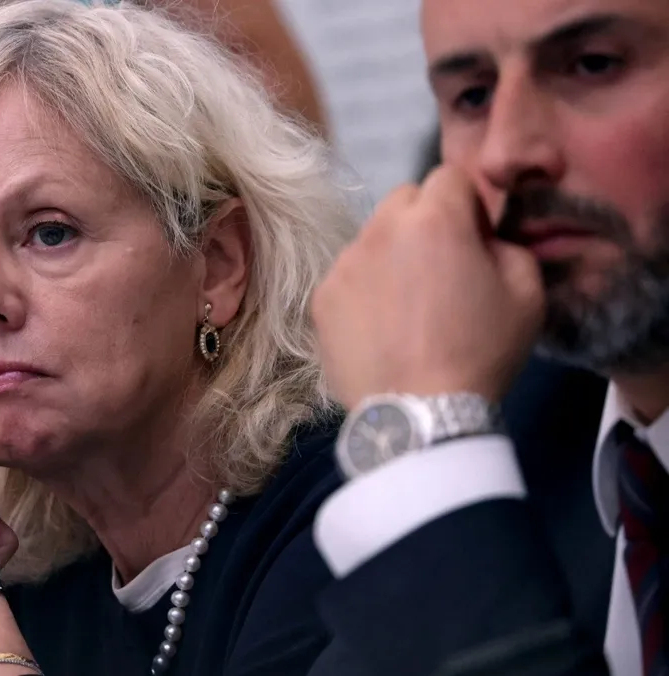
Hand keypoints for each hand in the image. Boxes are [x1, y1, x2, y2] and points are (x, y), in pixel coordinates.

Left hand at [311, 166, 544, 409]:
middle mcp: (381, 230)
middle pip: (404, 200)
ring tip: (409, 307)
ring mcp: (344, 264)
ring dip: (392, 256)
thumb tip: (484, 237)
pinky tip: (382, 328)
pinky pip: (348, 276)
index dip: (467, 205)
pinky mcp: (322, 297)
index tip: (474, 240)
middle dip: (425, 221)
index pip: (448, 177)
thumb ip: (508, 244)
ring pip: (372, 238)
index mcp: (435, 219)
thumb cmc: (480, 353)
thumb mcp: (527, 293)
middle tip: (441, 270)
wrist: (420, 414)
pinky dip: (365, 291)